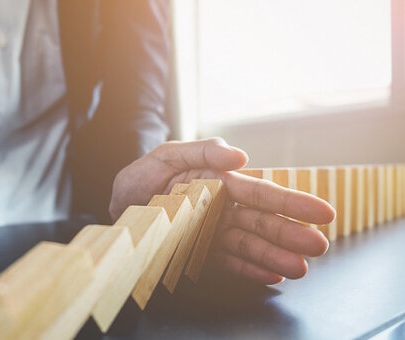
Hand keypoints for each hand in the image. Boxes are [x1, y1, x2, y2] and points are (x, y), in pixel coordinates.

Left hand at [109, 137, 334, 283]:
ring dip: (274, 255)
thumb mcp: (167, 155)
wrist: (118, 205)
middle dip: (290, 233)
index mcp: (218, 181)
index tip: (322, 212)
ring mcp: (211, 231)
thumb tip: (241, 156)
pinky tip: (271, 275)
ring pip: (248, 244)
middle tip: (319, 247)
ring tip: (299, 268)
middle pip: (260, 221)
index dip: (291, 203)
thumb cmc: (143, 176)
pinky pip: (226, 261)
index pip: (259, 192)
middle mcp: (220, 208)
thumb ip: (202, 150)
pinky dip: (247, 268)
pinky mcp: (198, 252)